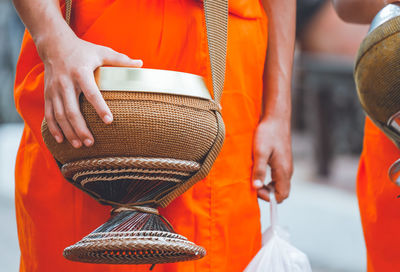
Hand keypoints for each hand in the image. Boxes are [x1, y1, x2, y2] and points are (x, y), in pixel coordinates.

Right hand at [38, 33, 142, 147]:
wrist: (54, 44)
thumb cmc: (83, 50)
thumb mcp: (101, 52)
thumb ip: (120, 59)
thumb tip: (141, 63)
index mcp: (81, 72)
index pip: (91, 93)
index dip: (100, 107)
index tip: (109, 121)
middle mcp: (65, 82)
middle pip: (72, 110)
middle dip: (81, 128)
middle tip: (91, 142)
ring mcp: (54, 89)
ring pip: (60, 115)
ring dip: (69, 132)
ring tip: (79, 145)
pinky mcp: (47, 94)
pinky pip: (49, 114)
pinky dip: (54, 128)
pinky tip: (61, 140)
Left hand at [251, 118, 292, 202]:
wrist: (276, 118)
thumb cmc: (268, 133)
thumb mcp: (260, 152)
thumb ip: (259, 170)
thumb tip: (256, 187)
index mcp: (283, 171)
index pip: (282, 196)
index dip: (269, 197)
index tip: (256, 188)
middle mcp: (287, 170)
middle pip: (281, 192)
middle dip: (267, 193)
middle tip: (253, 184)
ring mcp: (286, 165)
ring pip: (279, 184)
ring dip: (267, 185)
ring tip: (254, 178)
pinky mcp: (282, 160)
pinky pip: (278, 176)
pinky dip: (269, 179)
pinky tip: (258, 170)